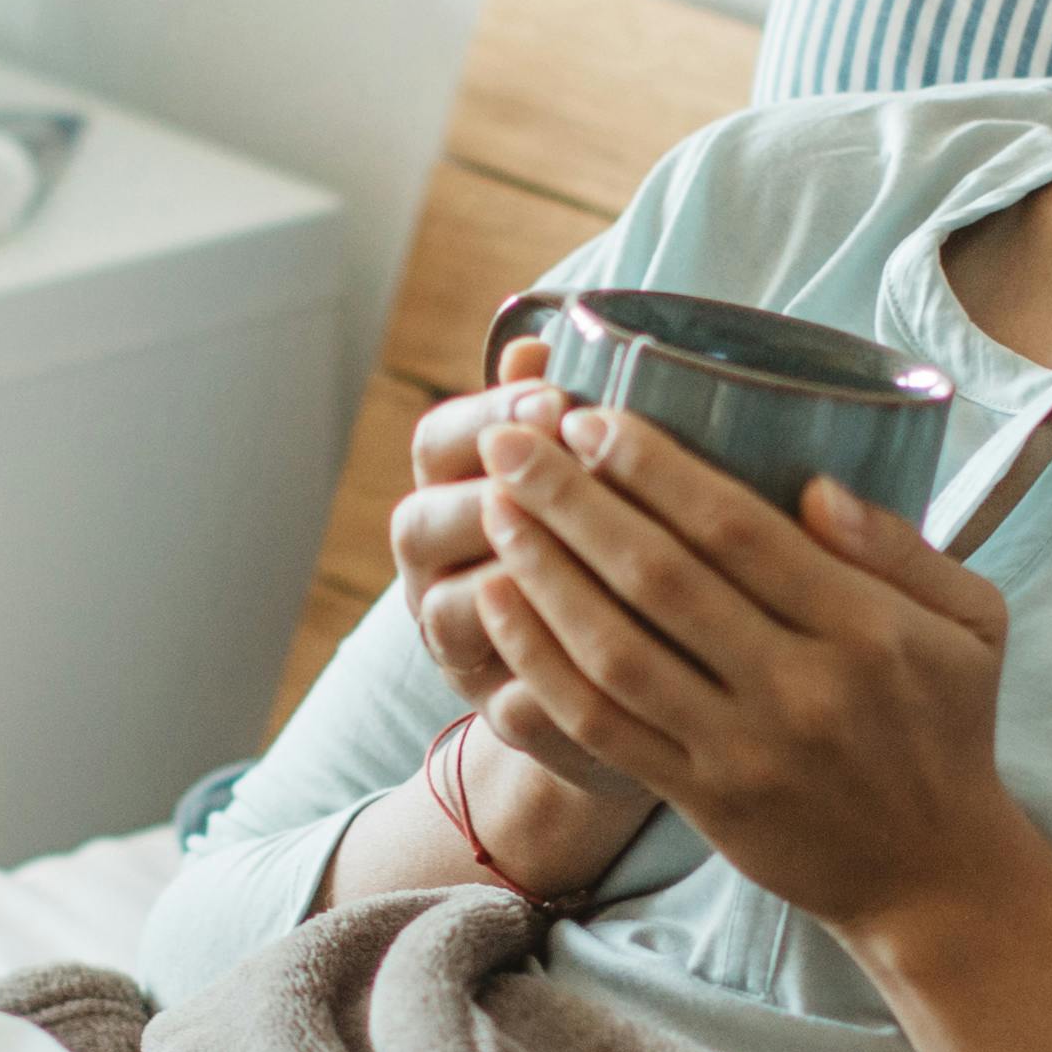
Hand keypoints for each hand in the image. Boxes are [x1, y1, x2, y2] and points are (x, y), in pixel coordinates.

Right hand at [391, 338, 643, 797]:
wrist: (632, 678)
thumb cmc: (618, 549)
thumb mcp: (603, 475)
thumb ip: (569, 418)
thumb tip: (538, 338)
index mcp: (452, 494)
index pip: (438, 441)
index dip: (486, 414)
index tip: (555, 398)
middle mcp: (435, 570)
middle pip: (419, 524)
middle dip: (488, 496)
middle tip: (559, 474)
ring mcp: (458, 646)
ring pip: (448, 613)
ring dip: (512, 584)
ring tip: (585, 561)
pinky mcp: (499, 712)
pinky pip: (504, 700)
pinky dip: (547, 675)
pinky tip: (606, 654)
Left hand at [469, 402, 1028, 946]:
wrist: (932, 877)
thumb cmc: (946, 726)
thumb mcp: (971, 622)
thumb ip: (902, 546)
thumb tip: (816, 482)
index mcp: (866, 629)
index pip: (740, 532)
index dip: (654, 470)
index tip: (592, 419)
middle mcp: (801, 688)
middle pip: (662, 579)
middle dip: (573, 501)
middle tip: (509, 442)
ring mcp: (744, 750)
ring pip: (617, 650)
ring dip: (544, 574)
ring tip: (495, 509)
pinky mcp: (702, 799)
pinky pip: (601, 726)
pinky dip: (541, 664)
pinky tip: (496, 606)